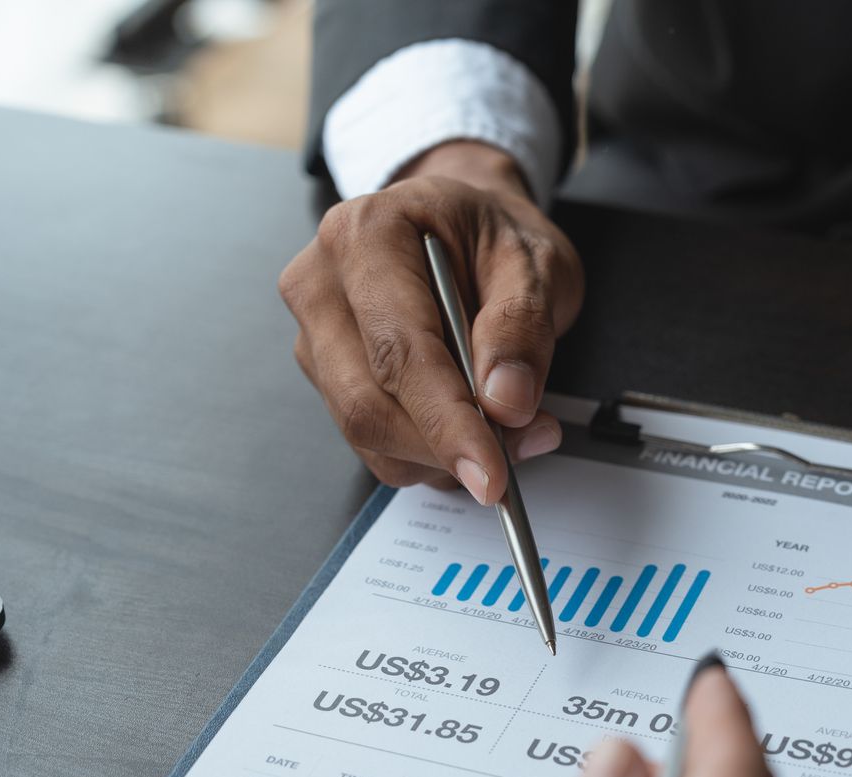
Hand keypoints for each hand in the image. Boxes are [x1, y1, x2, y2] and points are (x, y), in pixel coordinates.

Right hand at [279, 140, 583, 503]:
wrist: (466, 227)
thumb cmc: (493, 236)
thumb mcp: (536, 263)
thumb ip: (522, 327)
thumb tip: (505, 403)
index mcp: (367, 235)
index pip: (400, 351)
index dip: (447, 423)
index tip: (491, 473)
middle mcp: (322, 283)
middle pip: (368, 404)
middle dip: (447, 446)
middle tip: (523, 446)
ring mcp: (315, 334)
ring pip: (367, 434)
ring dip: (442, 456)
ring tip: (510, 429)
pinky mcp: (327, 374)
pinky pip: (373, 441)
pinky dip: (429, 454)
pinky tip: (471, 430)